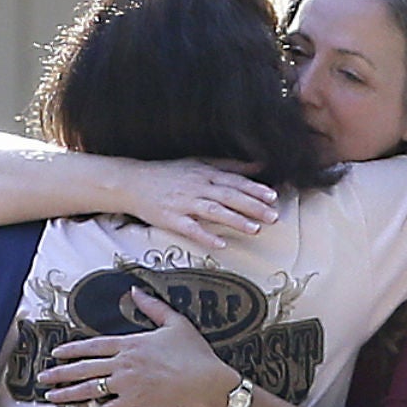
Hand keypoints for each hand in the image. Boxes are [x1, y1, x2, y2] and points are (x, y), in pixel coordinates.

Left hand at [41, 289, 241, 406]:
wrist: (206, 382)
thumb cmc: (194, 353)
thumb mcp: (175, 323)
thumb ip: (153, 306)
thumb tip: (135, 290)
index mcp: (131, 343)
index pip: (94, 345)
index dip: (73, 349)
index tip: (56, 352)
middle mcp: (124, 363)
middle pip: (85, 367)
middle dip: (61, 373)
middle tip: (43, 377)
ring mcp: (127, 383)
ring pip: (91, 388)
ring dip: (68, 393)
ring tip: (51, 397)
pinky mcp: (135, 402)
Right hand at [115, 160, 277, 249]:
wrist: (133, 182)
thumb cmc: (167, 174)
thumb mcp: (198, 163)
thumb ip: (228, 166)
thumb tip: (257, 166)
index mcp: (205, 173)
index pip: (234, 181)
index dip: (254, 189)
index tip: (273, 197)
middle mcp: (197, 186)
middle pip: (229, 196)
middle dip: (252, 206)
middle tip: (273, 216)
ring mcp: (184, 203)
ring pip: (213, 211)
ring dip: (235, 220)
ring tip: (255, 229)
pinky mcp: (171, 219)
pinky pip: (191, 229)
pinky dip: (206, 235)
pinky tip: (222, 243)